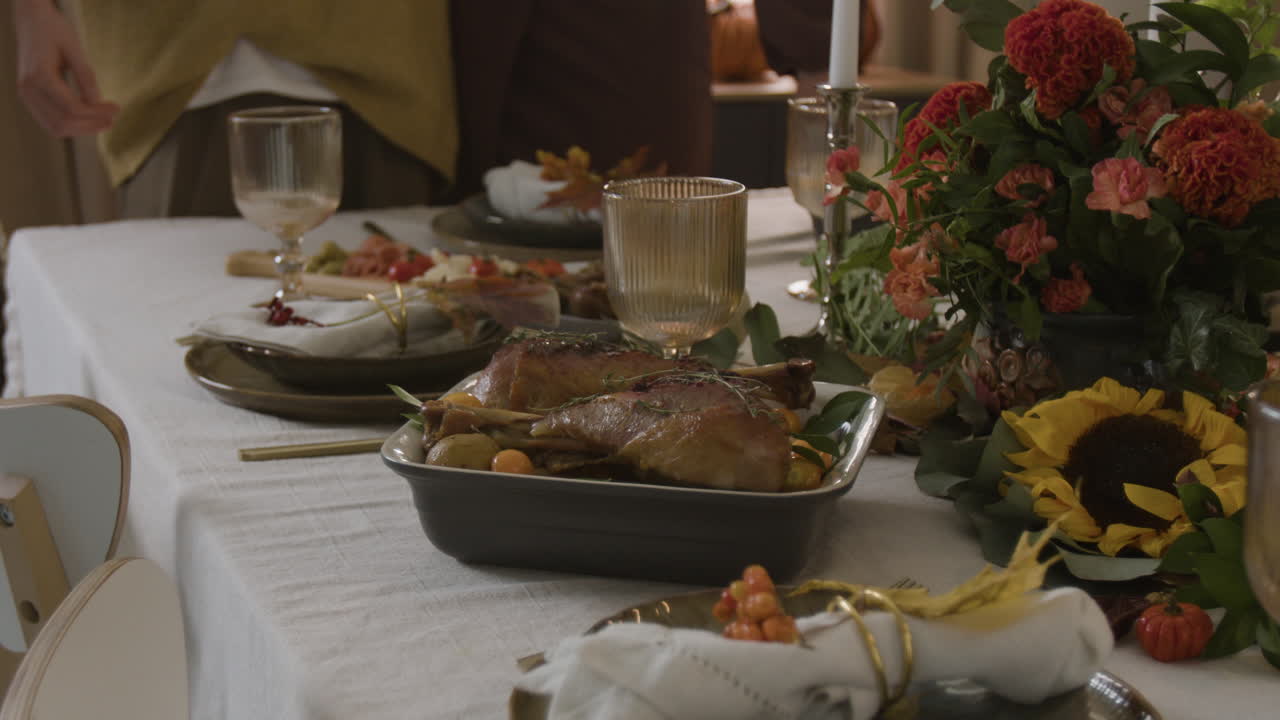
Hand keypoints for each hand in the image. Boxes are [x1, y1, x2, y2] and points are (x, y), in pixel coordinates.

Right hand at [14, 0, 117, 135]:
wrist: (32, 21)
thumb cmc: (55, 30)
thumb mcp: (75, 50)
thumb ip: (86, 78)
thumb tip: (98, 104)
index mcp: (39, 76)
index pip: (72, 108)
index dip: (97, 113)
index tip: (117, 109)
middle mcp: (28, 89)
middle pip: (63, 122)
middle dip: (90, 125)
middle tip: (112, 120)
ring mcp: (26, 95)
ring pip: (55, 127)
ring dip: (81, 129)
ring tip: (103, 122)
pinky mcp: (29, 97)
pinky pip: (49, 121)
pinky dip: (70, 124)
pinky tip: (88, 119)